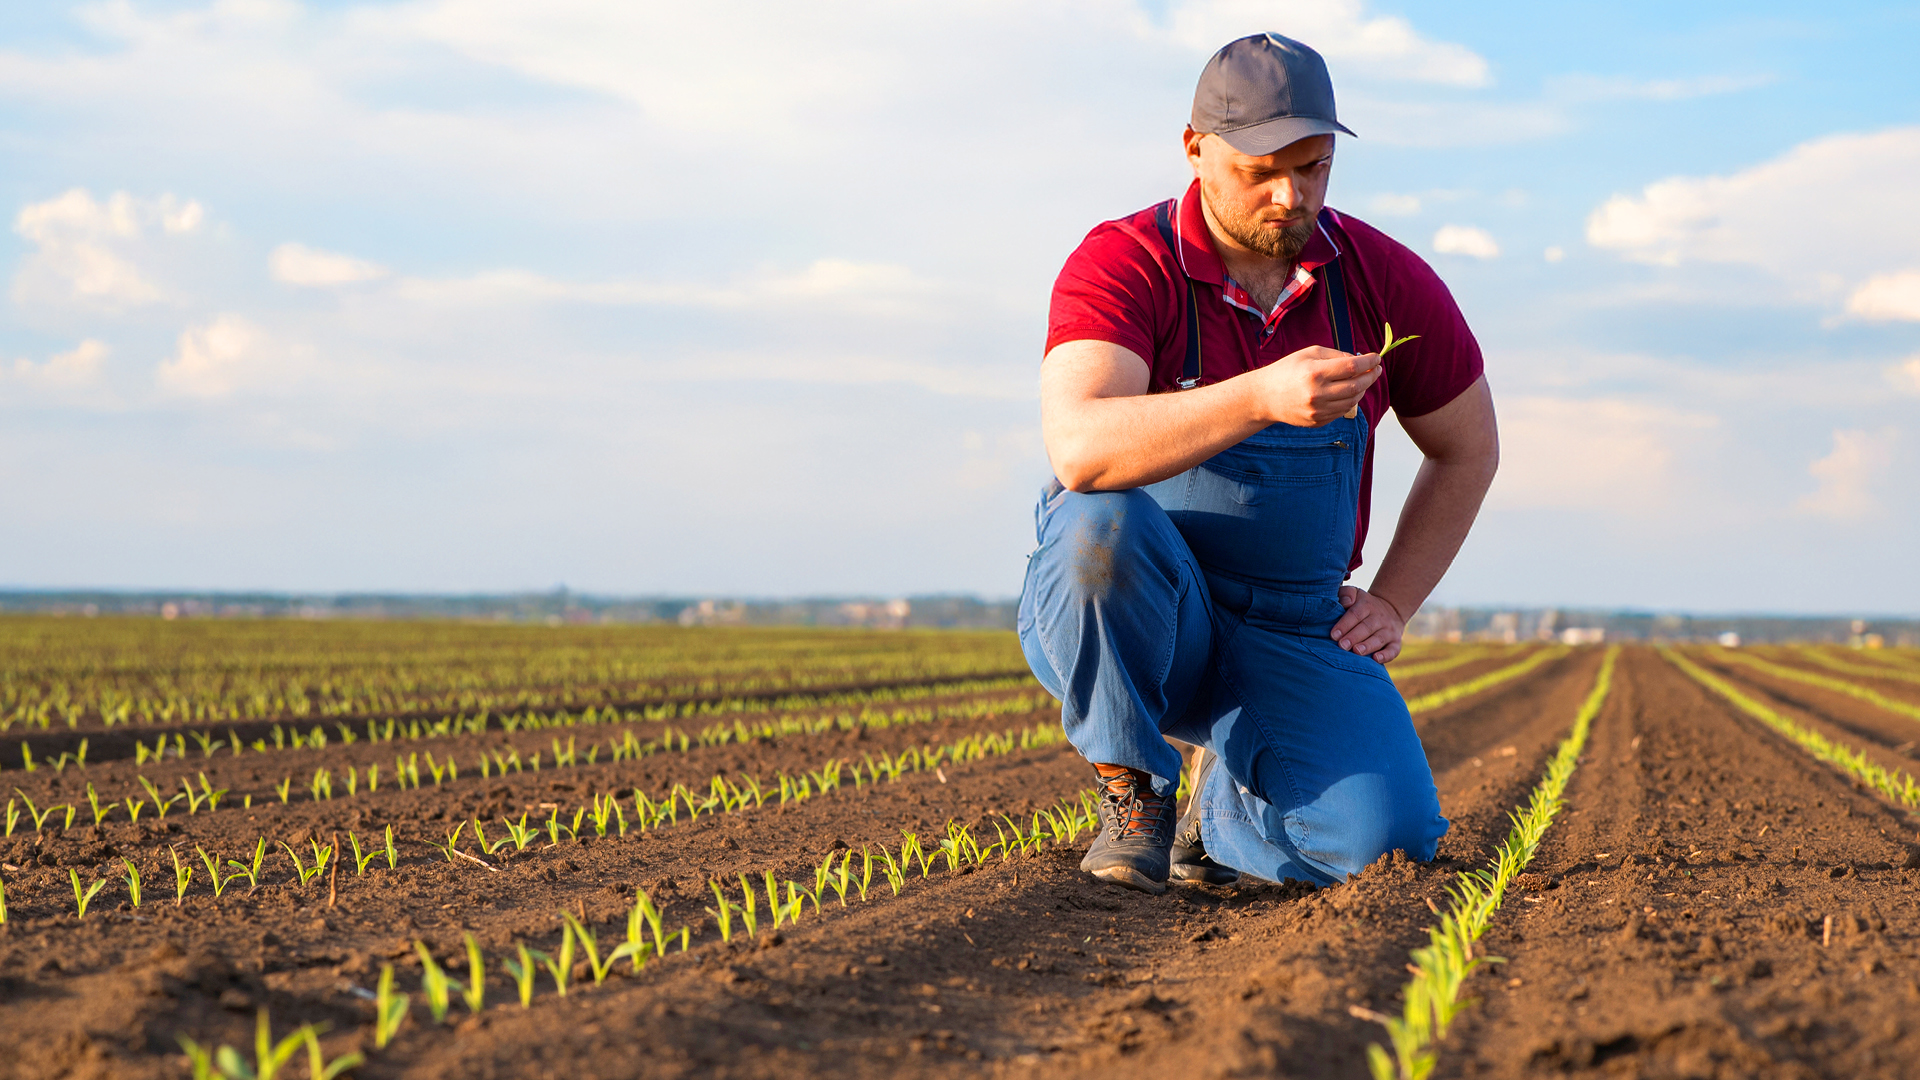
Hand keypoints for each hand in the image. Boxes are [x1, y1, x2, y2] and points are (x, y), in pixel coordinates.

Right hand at [1251, 345, 1380, 426]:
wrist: (1265, 397)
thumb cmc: (1287, 370)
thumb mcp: (1310, 354)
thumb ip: (1336, 355)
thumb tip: (1361, 361)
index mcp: (1315, 373)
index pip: (1352, 367)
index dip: (1368, 362)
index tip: (1376, 358)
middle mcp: (1317, 394)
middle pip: (1356, 385)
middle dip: (1371, 376)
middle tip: (1376, 369)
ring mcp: (1318, 411)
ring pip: (1353, 401)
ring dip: (1362, 389)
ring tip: (1363, 380)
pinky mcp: (1318, 422)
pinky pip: (1342, 411)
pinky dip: (1350, 400)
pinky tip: (1349, 391)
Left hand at [1332, 586, 1405, 661]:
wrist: (1391, 609)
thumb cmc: (1363, 604)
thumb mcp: (1355, 593)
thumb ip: (1346, 593)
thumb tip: (1346, 602)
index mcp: (1367, 605)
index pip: (1356, 614)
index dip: (1344, 624)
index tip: (1333, 635)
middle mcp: (1379, 618)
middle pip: (1367, 627)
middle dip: (1354, 637)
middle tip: (1342, 645)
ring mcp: (1389, 631)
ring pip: (1379, 639)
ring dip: (1368, 646)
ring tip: (1356, 651)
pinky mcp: (1396, 642)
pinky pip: (1393, 650)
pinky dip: (1386, 656)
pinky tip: (1376, 659)